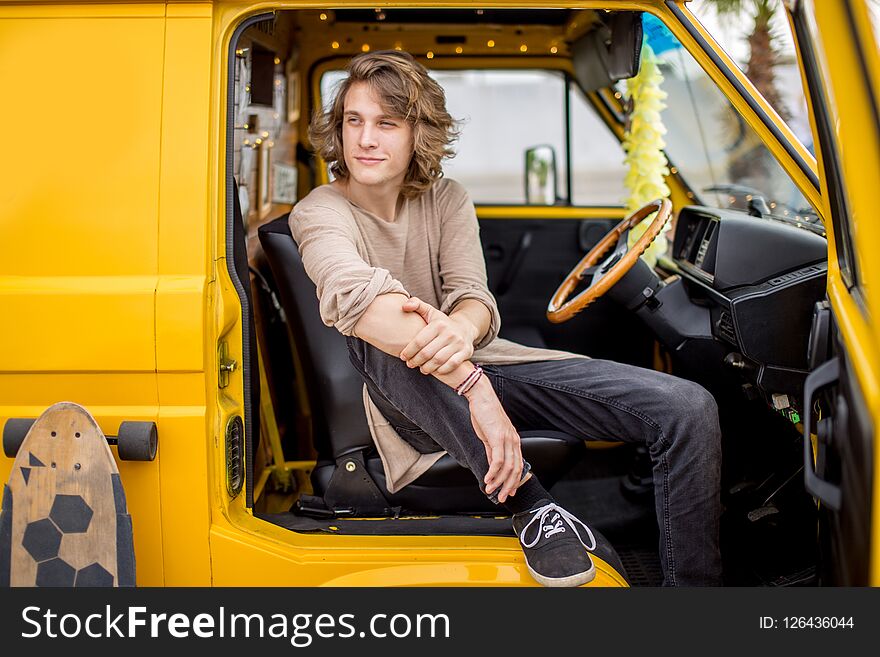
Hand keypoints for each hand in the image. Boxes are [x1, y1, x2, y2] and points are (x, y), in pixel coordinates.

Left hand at [399, 297, 475, 374]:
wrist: (465, 328)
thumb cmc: (442, 322)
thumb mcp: (430, 311)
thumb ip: (416, 305)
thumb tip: (404, 306)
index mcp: (438, 324)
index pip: (419, 341)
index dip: (409, 351)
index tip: (403, 356)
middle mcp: (449, 333)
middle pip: (427, 353)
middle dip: (415, 361)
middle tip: (410, 364)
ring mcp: (458, 343)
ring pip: (438, 360)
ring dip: (427, 367)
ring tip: (421, 368)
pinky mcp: (465, 352)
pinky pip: (451, 364)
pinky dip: (442, 370)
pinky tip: (435, 370)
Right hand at [465, 378, 522, 503]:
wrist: (481, 397)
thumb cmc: (485, 413)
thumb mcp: (490, 435)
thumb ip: (492, 451)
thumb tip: (492, 465)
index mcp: (513, 440)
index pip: (518, 465)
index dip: (515, 481)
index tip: (509, 491)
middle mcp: (513, 441)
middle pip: (515, 470)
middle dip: (508, 486)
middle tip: (502, 497)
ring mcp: (507, 440)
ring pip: (507, 468)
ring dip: (498, 482)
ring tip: (491, 490)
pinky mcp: (497, 438)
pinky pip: (497, 461)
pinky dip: (493, 473)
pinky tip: (487, 479)